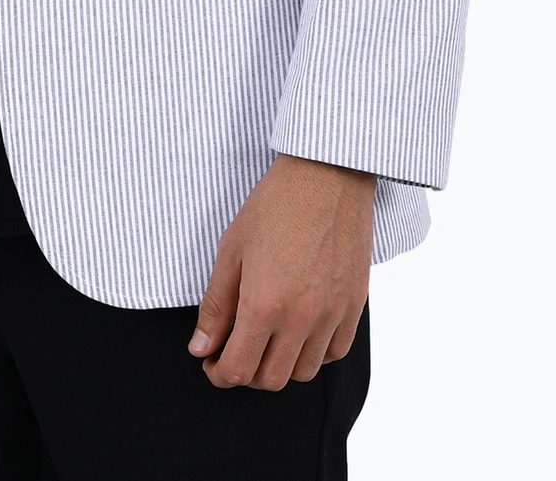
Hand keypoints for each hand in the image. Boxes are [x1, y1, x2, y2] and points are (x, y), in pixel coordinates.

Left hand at [189, 153, 373, 389]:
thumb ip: (215, 305)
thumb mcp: (231, 249)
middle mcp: (301, 318)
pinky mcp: (354, 305)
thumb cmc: (275, 204)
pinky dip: (313, 352)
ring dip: (279, 364)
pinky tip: (299, 330)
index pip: (238, 370)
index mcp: (264, 305)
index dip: (218, 373)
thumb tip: (200, 347)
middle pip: (270, 379)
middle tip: (233, 347)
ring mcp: (332, 314)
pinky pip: (335, 353)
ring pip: (303, 371)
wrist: (326, 175)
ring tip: (266, 337)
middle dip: (245, 371)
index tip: (210, 359)